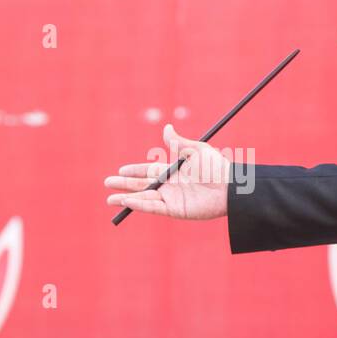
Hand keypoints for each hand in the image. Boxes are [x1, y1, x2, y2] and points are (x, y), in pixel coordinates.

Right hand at [104, 123, 230, 219]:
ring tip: (110, 198)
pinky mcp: (176, 210)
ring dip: (127, 198)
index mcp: (173, 170)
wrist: (229, 187)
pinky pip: (154, 207)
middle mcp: (170, 185)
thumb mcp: (195, 150)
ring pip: (144, 198)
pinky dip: (140, 204)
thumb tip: (166, 128)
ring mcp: (172, 198)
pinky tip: (128, 201)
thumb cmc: (216, 167)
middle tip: (107, 184)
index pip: (148, 170)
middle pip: (142, 185)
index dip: (133, 171)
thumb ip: (178, 142)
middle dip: (124, 185)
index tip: (120, 170)